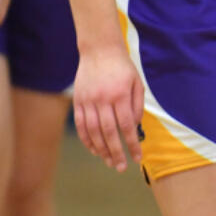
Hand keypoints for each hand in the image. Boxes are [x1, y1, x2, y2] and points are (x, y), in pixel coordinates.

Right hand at [73, 43, 143, 171]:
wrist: (99, 49)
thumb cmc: (122, 67)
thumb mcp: (136, 82)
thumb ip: (137, 106)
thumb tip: (134, 128)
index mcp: (120, 94)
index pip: (126, 126)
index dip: (132, 144)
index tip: (137, 157)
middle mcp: (103, 99)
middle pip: (108, 132)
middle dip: (116, 152)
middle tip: (121, 167)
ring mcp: (88, 100)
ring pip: (93, 131)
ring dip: (101, 149)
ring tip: (108, 161)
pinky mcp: (78, 100)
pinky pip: (81, 125)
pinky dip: (86, 139)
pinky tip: (94, 149)